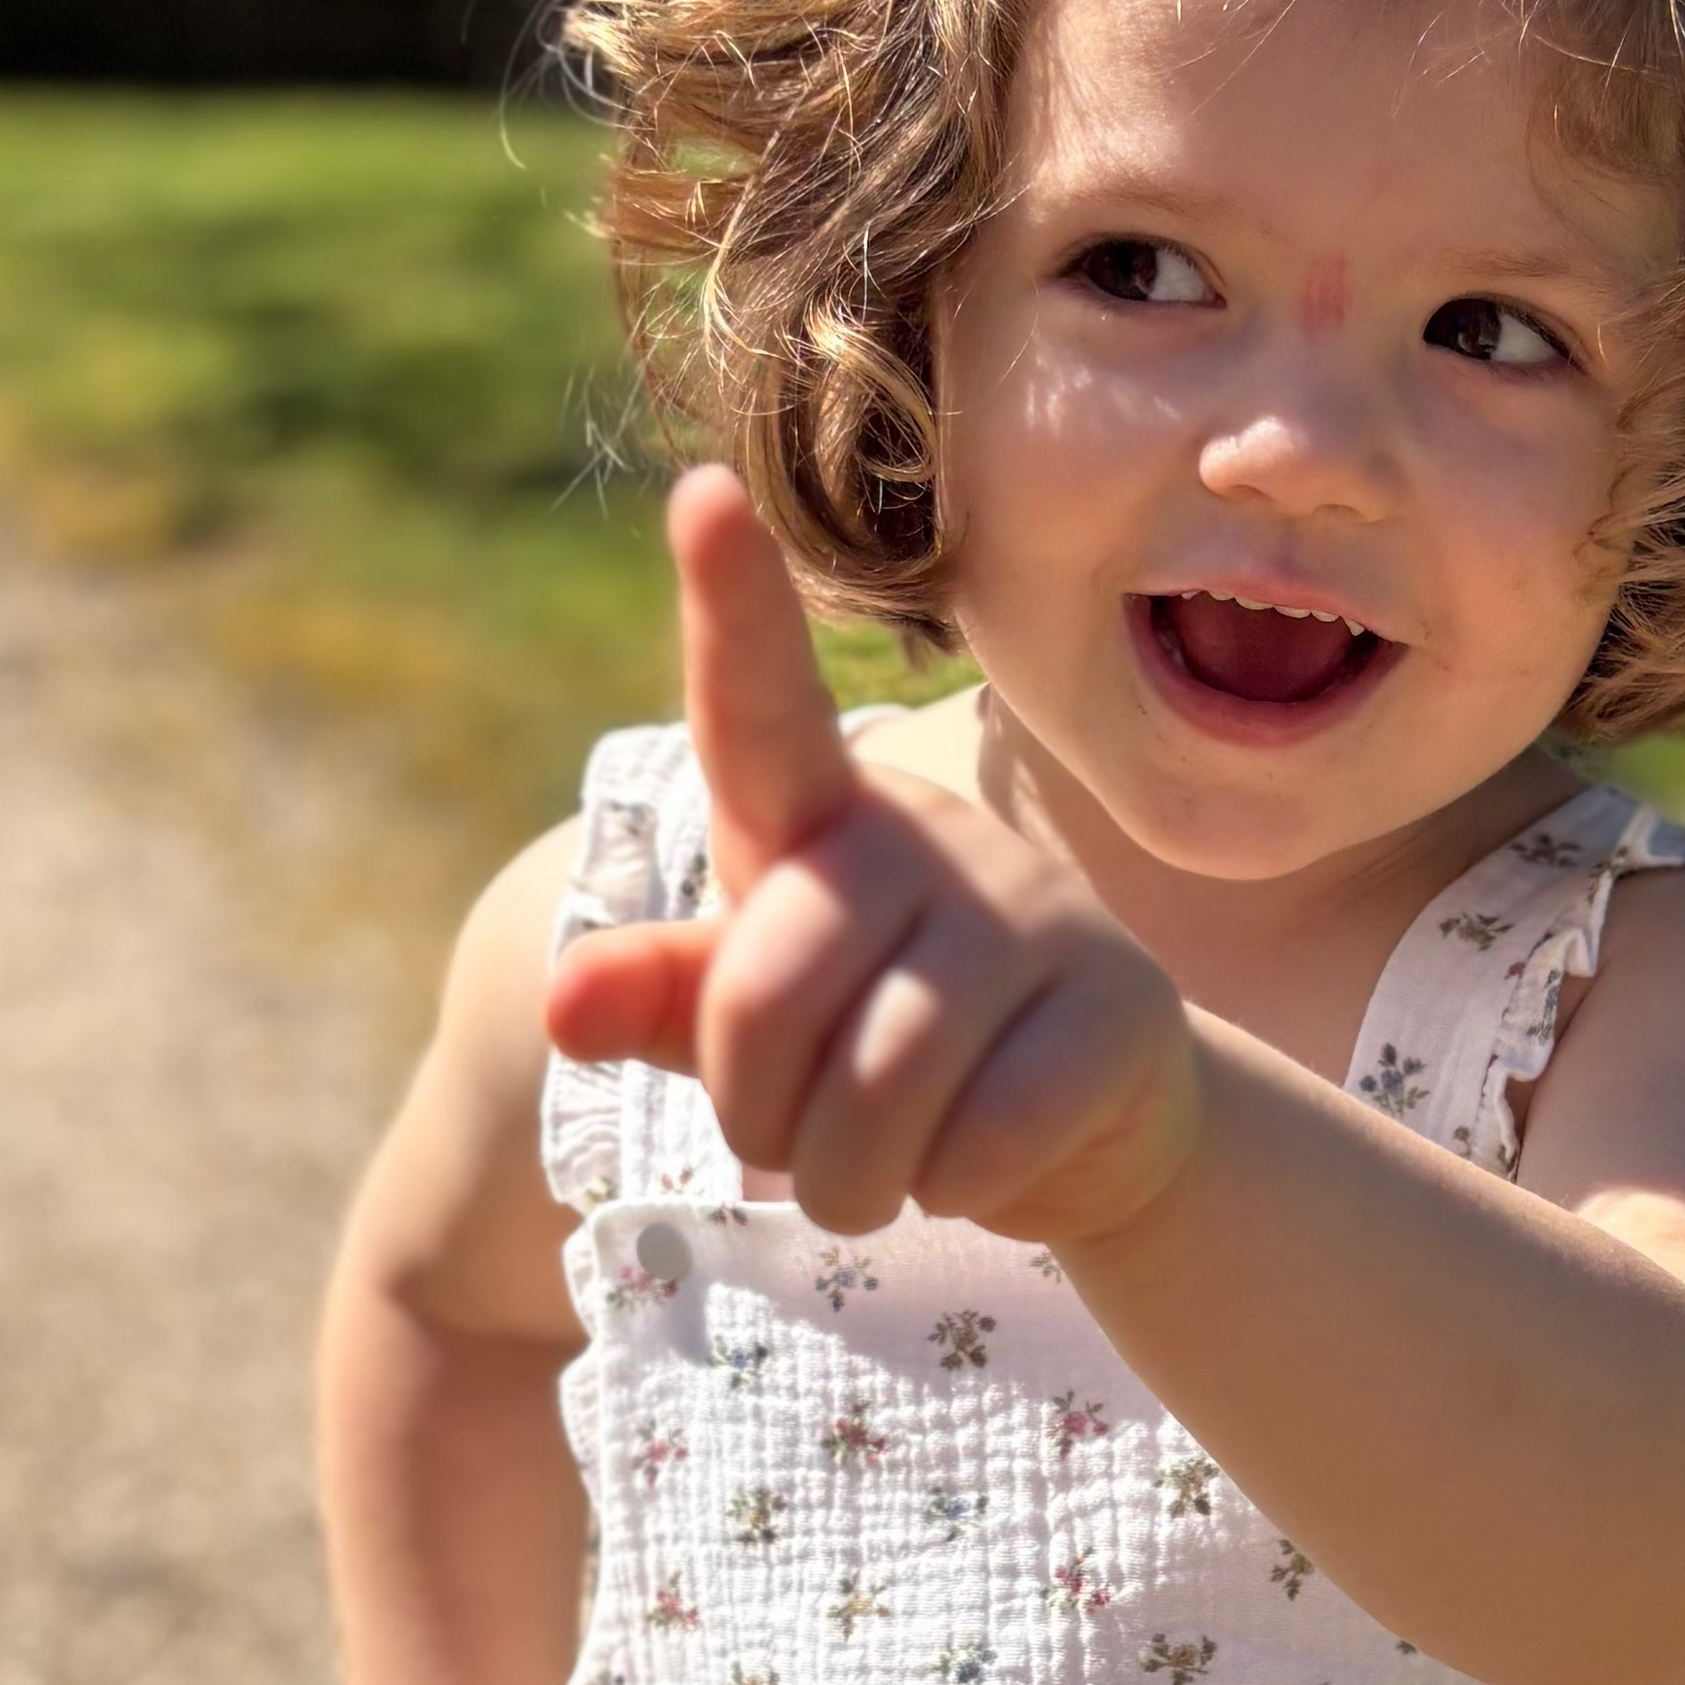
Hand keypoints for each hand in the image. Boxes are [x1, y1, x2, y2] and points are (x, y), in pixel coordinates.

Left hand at [542, 471, 1203, 1242]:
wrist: (1078, 1124)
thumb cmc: (881, 1046)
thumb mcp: (759, 1024)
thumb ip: (664, 999)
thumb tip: (565, 1003)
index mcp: (820, 822)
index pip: (760, 712)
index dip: (732, 607)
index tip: (703, 492)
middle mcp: (927, 840)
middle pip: (765, 996)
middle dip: (759, 1118)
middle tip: (805, 1137)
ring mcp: (1034, 915)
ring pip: (872, 1098)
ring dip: (849, 1181)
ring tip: (887, 1163)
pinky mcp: (1120, 1007)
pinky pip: (980, 1144)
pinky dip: (959, 1191)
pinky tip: (987, 1157)